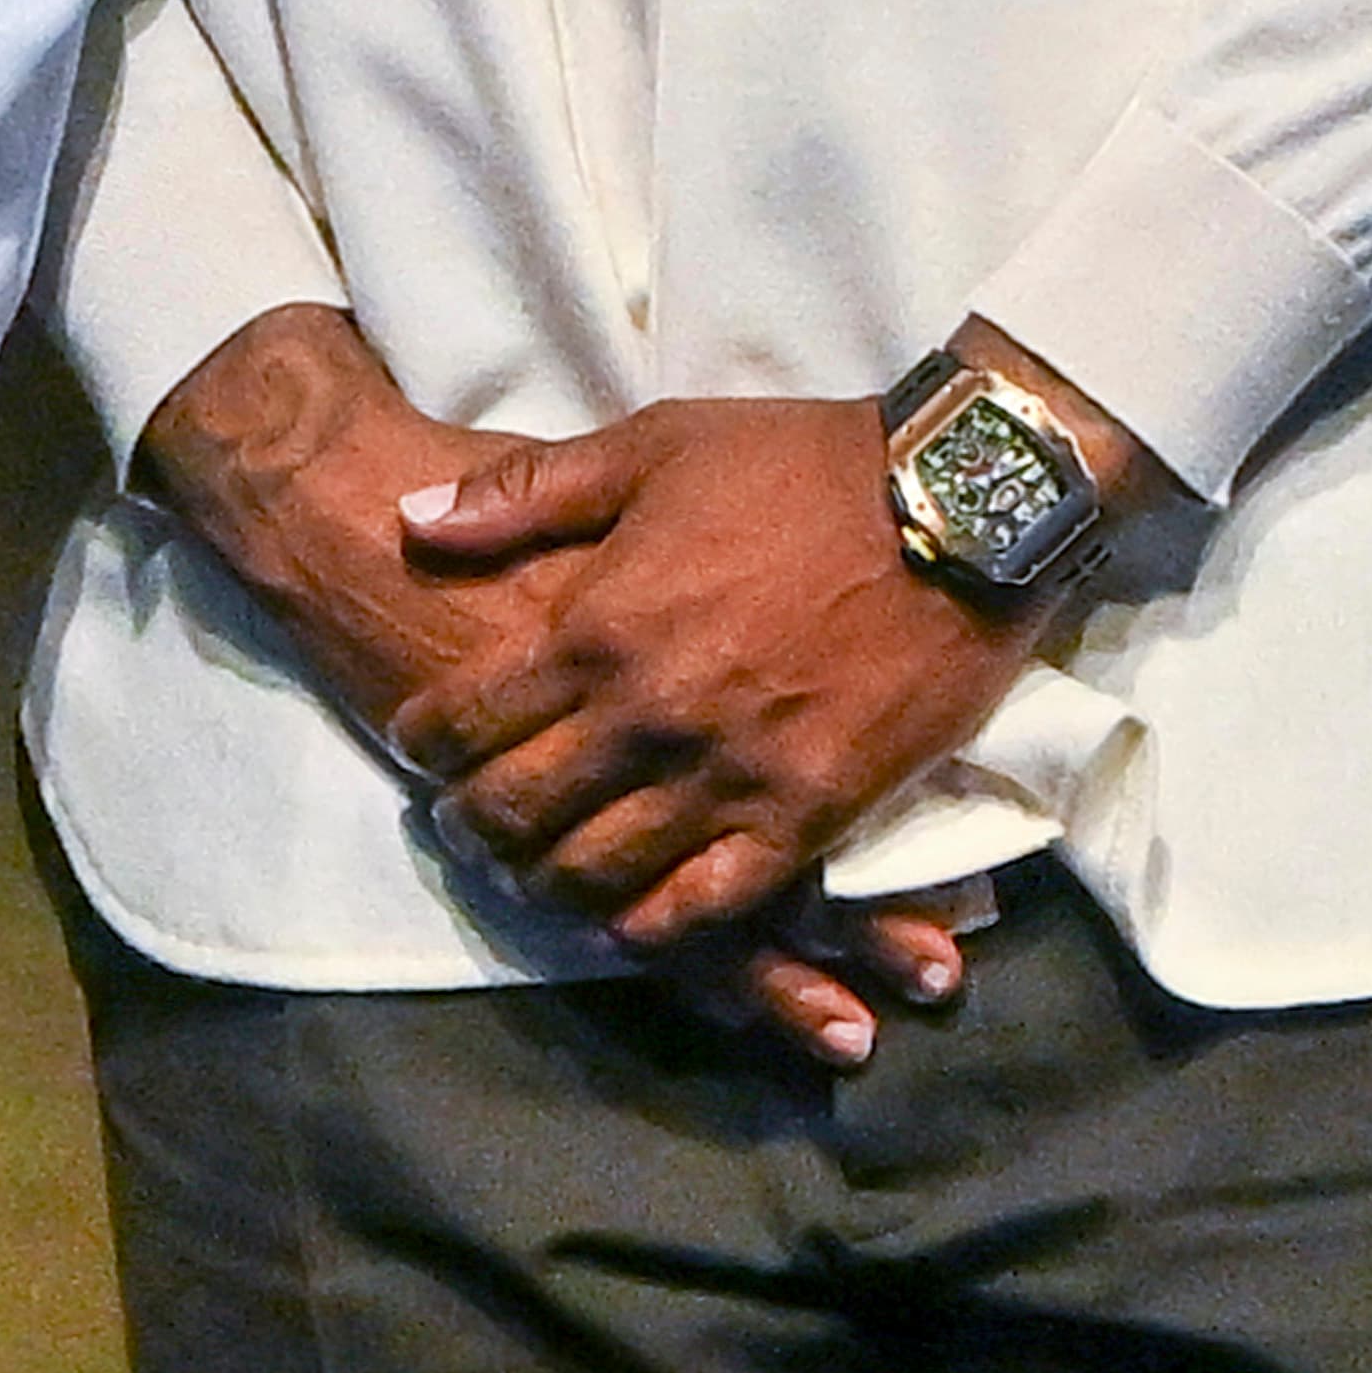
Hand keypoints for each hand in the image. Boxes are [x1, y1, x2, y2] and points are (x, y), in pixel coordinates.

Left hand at [382, 369, 1140, 947]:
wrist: (959, 507)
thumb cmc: (800, 466)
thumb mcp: (650, 447)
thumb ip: (524, 494)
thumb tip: (412, 521)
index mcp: (599, 624)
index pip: (468, 717)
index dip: (426, 741)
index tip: (419, 747)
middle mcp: (650, 714)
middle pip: (518, 810)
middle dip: (471, 825)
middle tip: (460, 824)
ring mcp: (731, 774)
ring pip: (600, 870)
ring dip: (549, 883)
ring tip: (533, 874)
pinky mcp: (809, 815)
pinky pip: (709, 904)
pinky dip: (654, 925)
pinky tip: (629, 921)